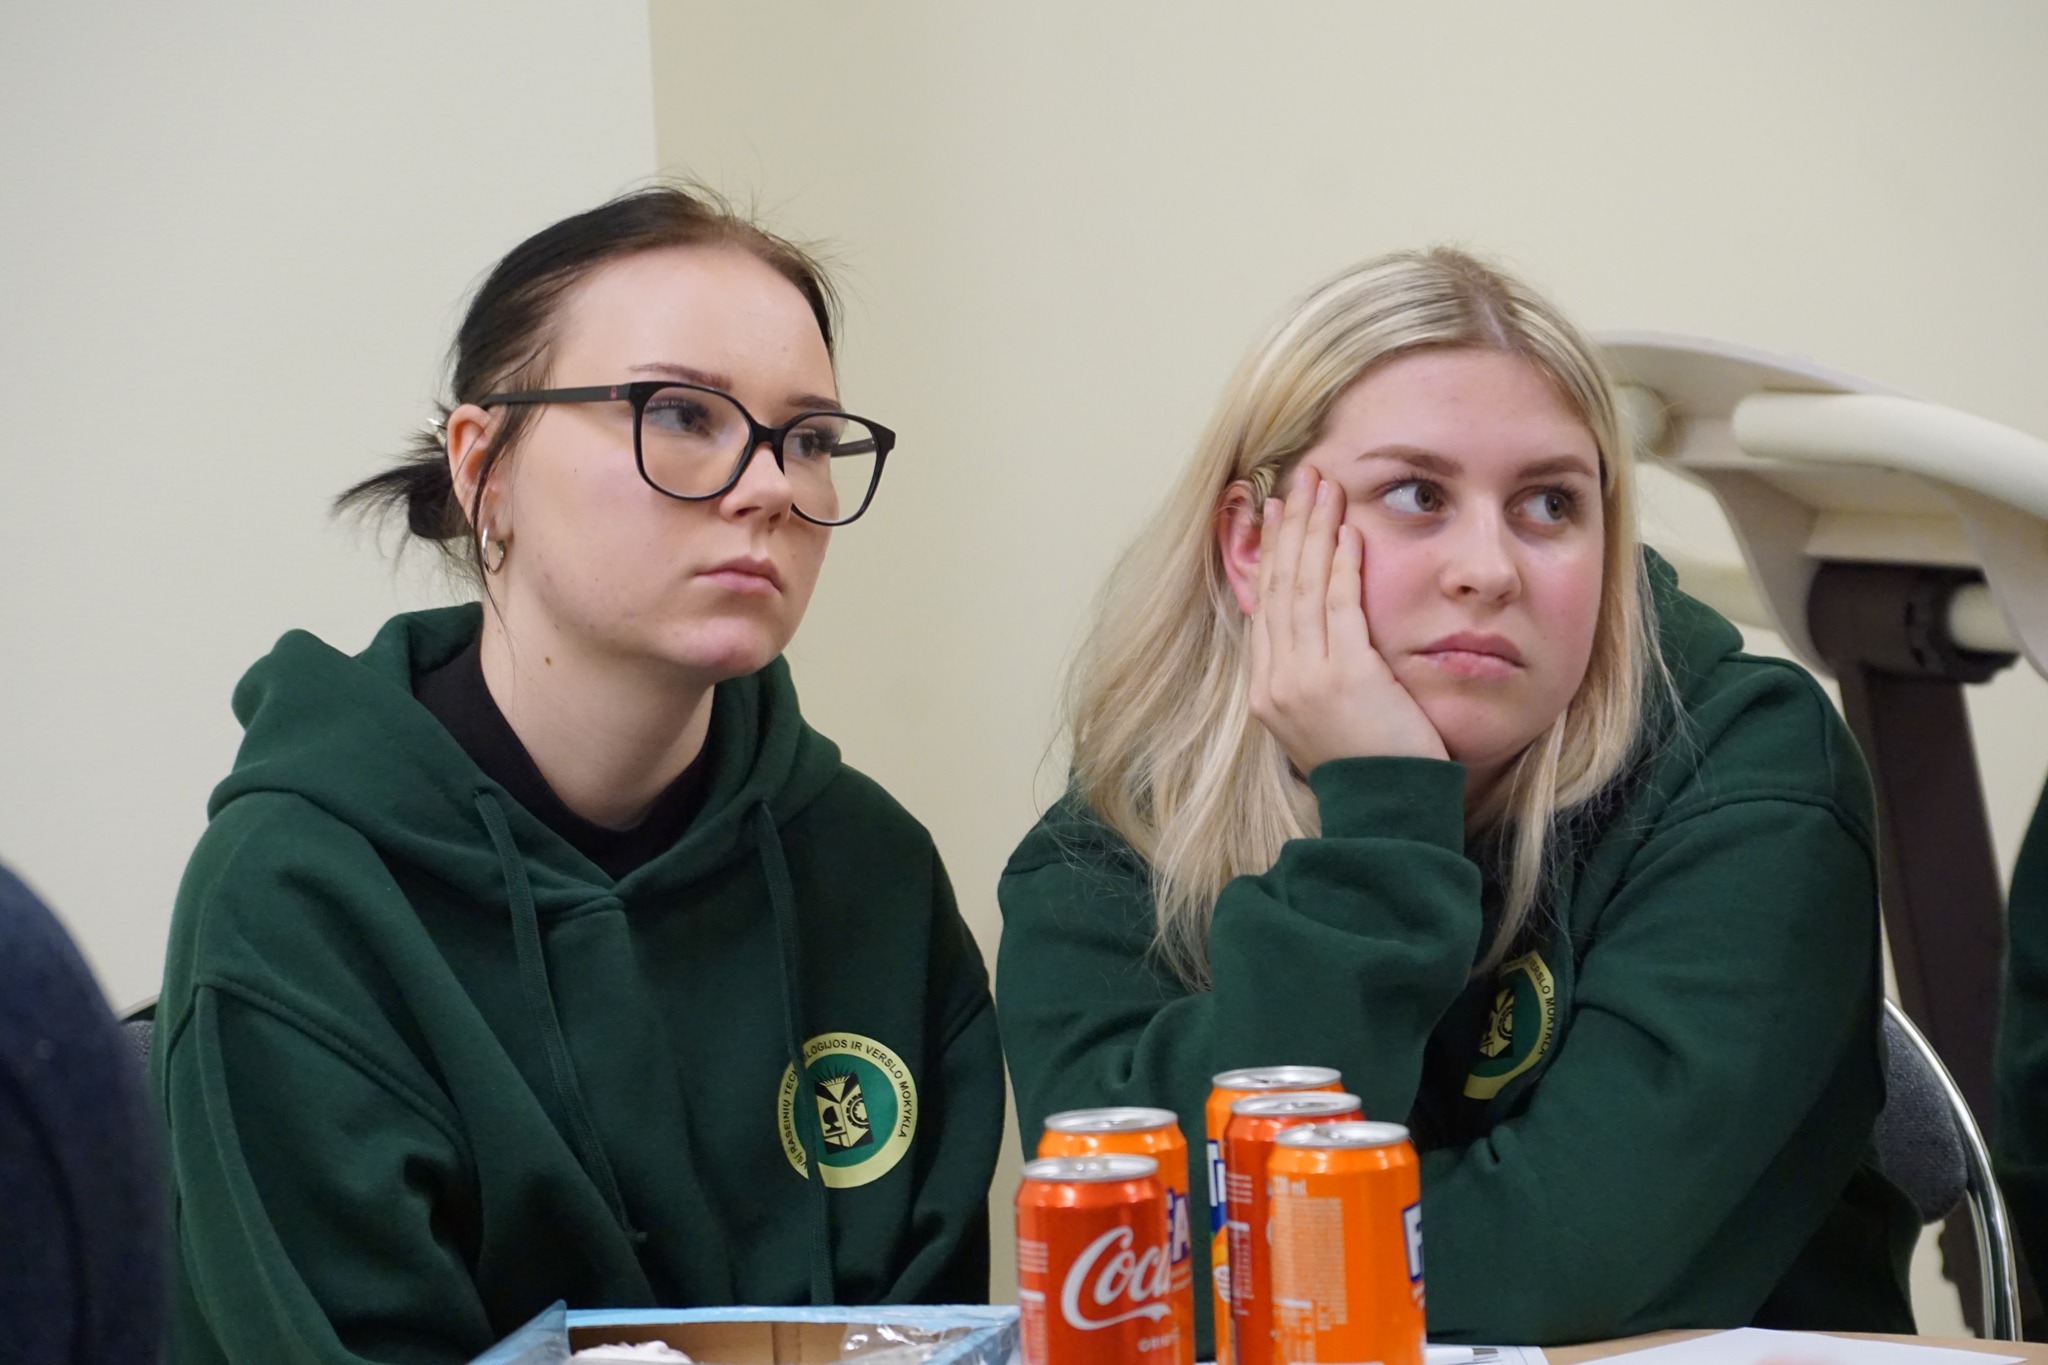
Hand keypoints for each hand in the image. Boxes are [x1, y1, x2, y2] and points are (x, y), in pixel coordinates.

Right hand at [1248, 467, 1448, 774]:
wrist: (1384, 813)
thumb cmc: (1367, 768)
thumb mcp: (1322, 720)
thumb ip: (1312, 674)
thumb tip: (1317, 632)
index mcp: (1266, 690)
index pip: (1265, 605)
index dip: (1271, 552)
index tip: (1277, 511)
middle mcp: (1276, 681)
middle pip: (1279, 586)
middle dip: (1290, 526)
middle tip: (1301, 478)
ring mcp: (1305, 679)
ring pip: (1304, 588)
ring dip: (1314, 531)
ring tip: (1323, 486)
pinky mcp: (1344, 676)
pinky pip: (1340, 607)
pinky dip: (1341, 565)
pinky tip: (1347, 531)